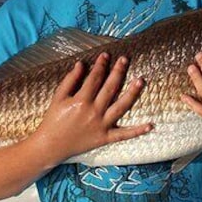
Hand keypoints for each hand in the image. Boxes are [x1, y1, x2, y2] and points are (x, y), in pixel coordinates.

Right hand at [32, 52, 151, 163]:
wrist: (50, 146)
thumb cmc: (53, 119)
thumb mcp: (58, 97)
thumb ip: (70, 80)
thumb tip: (81, 63)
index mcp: (81, 101)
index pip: (95, 78)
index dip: (101, 65)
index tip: (106, 55)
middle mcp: (93, 112)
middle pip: (110, 88)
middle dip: (118, 72)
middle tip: (125, 59)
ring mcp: (101, 126)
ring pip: (121, 107)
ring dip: (132, 94)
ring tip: (140, 80)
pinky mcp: (105, 138)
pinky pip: (124, 134)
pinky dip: (137, 131)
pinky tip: (151, 125)